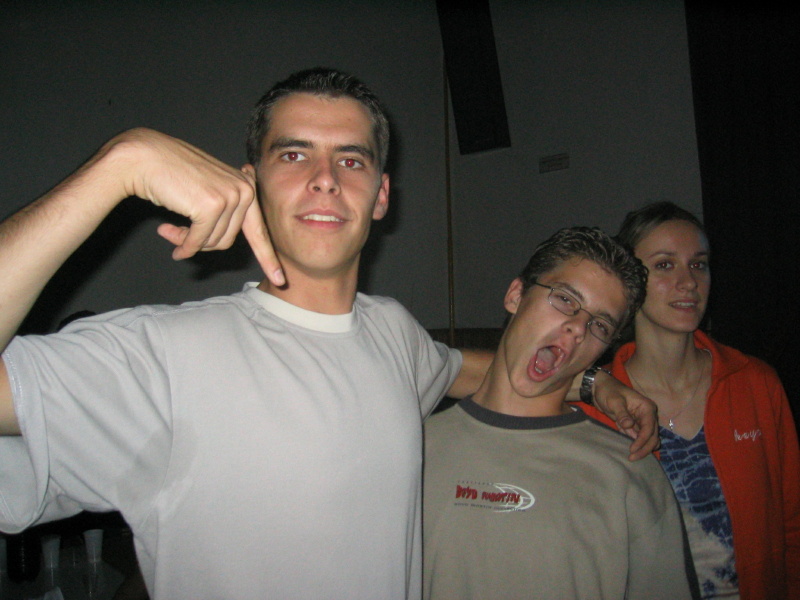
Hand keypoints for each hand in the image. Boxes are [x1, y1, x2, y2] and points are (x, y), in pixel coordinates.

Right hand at [115, 128, 284, 285]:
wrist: (144, 155)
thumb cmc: (171, 173)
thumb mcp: (207, 189)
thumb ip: (223, 210)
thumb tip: (221, 242)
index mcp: (246, 186)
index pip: (258, 229)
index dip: (267, 257)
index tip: (279, 279)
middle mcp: (243, 191)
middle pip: (228, 240)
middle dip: (202, 243)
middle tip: (176, 234)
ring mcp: (229, 198)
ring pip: (213, 242)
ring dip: (189, 242)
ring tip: (169, 229)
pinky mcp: (211, 206)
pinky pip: (198, 241)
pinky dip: (183, 244)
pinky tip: (165, 232)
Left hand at [592, 370, 658, 460]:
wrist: (599, 388)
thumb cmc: (608, 391)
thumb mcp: (614, 401)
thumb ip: (622, 414)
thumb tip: (629, 425)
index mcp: (646, 407)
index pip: (649, 427)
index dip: (643, 440)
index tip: (633, 449)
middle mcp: (647, 414)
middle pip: (652, 435)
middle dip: (644, 448)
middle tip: (632, 458)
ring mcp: (641, 420)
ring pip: (647, 438)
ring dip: (642, 448)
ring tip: (632, 458)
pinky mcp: (633, 424)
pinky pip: (638, 437)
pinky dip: (636, 444)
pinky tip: (630, 452)